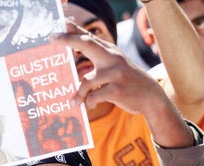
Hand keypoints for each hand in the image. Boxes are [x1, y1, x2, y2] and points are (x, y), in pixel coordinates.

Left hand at [49, 32, 193, 147]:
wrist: (151, 97)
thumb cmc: (127, 82)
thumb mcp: (116, 66)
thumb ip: (98, 60)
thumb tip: (76, 60)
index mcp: (110, 52)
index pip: (89, 38)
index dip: (74, 30)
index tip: (61, 23)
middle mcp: (112, 58)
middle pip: (86, 44)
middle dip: (68, 39)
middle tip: (52, 37)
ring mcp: (115, 73)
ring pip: (85, 82)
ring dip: (78, 95)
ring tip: (74, 102)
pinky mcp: (116, 89)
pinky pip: (93, 97)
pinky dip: (89, 102)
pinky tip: (91, 105)